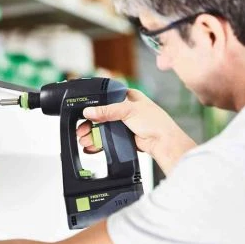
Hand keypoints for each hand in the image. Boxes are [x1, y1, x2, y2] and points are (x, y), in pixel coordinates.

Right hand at [77, 89, 196, 174]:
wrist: (163, 143)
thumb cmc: (154, 122)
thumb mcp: (128, 110)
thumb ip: (107, 110)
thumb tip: (89, 111)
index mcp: (127, 97)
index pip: (105, 98)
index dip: (93, 104)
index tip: (83, 112)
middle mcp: (125, 110)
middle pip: (101, 115)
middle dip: (90, 124)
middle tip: (81, 130)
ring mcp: (124, 124)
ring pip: (103, 128)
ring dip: (93, 134)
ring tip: (84, 140)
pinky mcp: (124, 137)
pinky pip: (108, 139)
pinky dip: (99, 143)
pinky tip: (91, 146)